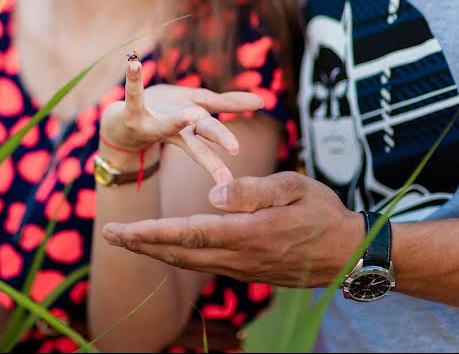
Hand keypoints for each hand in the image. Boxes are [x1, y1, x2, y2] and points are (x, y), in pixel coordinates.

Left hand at [100, 58, 264, 183]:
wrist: (125, 125)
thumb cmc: (167, 115)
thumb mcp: (199, 108)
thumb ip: (228, 104)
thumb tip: (260, 102)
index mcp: (192, 131)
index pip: (212, 136)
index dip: (225, 141)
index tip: (236, 159)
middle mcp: (175, 131)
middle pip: (198, 138)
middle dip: (216, 142)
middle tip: (234, 149)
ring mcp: (153, 123)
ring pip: (167, 124)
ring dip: (178, 120)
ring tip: (190, 116)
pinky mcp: (132, 111)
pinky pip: (133, 94)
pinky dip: (133, 78)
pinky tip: (133, 64)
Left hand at [102, 171, 363, 286]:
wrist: (349, 253)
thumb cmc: (323, 213)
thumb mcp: (293, 187)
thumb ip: (251, 190)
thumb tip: (211, 194)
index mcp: (247, 233)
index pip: (186, 233)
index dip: (150, 232)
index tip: (121, 229)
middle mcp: (238, 257)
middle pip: (178, 253)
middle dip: (140, 245)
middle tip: (109, 234)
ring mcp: (242, 268)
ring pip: (188, 262)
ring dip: (155, 252)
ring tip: (129, 240)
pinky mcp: (247, 271)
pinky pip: (203, 265)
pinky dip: (178, 256)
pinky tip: (167, 248)